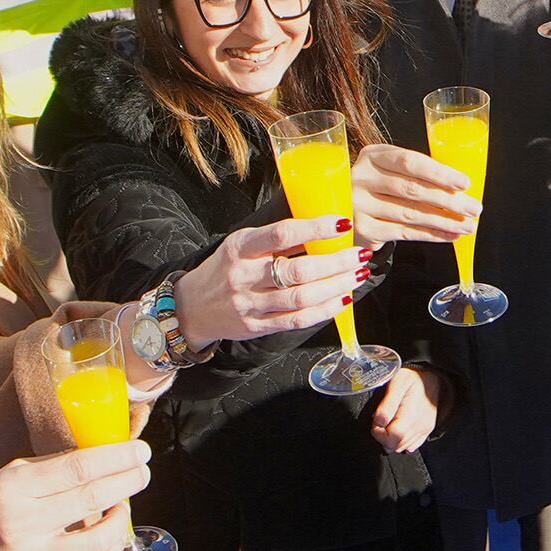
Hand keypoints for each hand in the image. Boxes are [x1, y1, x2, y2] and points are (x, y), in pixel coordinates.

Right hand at [177, 217, 364, 343]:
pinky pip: (297, 320)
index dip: (315, 228)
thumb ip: (275, 239)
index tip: (343, 223)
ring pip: (301, 297)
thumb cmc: (226, 269)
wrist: (191, 308)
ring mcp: (250, 304)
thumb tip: (323, 227)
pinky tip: (342, 299)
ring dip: (336, 286)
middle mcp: (243, 276)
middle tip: (360, 254)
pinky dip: (324, 310)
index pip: (281, 234)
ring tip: (358, 274)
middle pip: (298, 270)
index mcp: (240, 247)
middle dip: (336, 262)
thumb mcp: (241, 245)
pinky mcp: (256, 326)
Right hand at [353, 142, 478, 242]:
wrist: (346, 210)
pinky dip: (431, 235)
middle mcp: (361, 177)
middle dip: (449, 201)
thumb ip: (417, 174)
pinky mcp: (362, 229)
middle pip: (412, 189)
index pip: (410, 162)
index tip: (465, 183)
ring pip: (411, 214)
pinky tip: (450, 235)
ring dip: (445, 221)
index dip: (440, 173)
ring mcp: (358, 205)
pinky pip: (404, 233)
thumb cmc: (379, 187)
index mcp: (373, 155)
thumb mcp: (391, 170)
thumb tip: (462, 189)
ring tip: (467, 226)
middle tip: (474, 209)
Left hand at [368, 366, 439, 452]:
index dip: (378, 433)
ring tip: (390, 421)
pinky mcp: (426, 433)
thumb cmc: (413, 379)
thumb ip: (387, 404)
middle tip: (381, 420)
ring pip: (401, 448)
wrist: (433, 380)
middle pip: (395, 445)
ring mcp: (424, 430)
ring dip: (391, 438)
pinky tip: (398, 427)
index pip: (392, 437)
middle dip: (382, 436)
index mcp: (412, 413)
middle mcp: (420, 425)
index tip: (376, 421)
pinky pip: (410, 447)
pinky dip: (400, 441)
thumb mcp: (397, 382)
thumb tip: (378, 422)